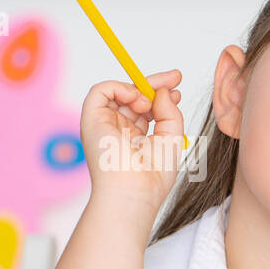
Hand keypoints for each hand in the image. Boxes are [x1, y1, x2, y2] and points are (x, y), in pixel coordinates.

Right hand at [79, 69, 184, 215]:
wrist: (134, 191)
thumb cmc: (151, 176)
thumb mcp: (171, 138)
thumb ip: (170, 112)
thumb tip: (164, 90)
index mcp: (133, 137)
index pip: (145, 107)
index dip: (160, 94)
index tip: (178, 87)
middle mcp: (117, 130)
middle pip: (133, 96)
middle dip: (154, 83)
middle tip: (175, 77)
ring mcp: (103, 124)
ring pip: (117, 92)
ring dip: (138, 89)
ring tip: (149, 103)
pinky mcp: (91, 119)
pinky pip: (100, 90)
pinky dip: (119, 87)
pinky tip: (136, 98)